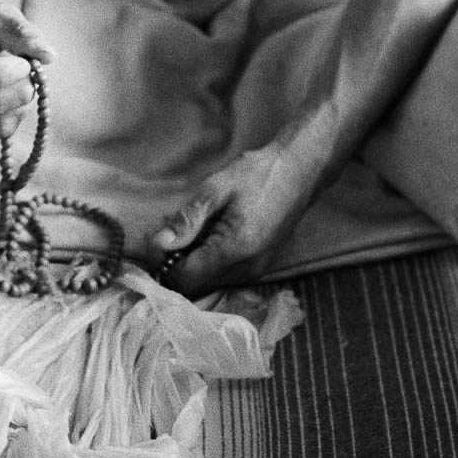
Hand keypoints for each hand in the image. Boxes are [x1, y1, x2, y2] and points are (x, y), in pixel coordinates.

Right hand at [0, 1, 54, 140]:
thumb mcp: (0, 12)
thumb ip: (22, 31)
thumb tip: (49, 55)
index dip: (1, 73)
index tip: (25, 63)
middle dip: (16, 94)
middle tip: (32, 75)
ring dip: (18, 107)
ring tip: (24, 84)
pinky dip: (12, 117)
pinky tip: (13, 96)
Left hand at [147, 148, 308, 295]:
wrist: (299, 172)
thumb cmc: (257, 174)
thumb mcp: (215, 190)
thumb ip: (187, 221)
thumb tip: (157, 245)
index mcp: (235, 250)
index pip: (185, 278)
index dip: (164, 262)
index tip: (159, 237)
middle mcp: (247, 269)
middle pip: (195, 285)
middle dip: (176, 262)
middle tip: (172, 230)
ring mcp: (256, 272)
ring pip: (208, 282)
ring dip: (192, 261)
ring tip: (193, 227)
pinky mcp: (259, 268)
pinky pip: (223, 275)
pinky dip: (208, 260)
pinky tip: (209, 233)